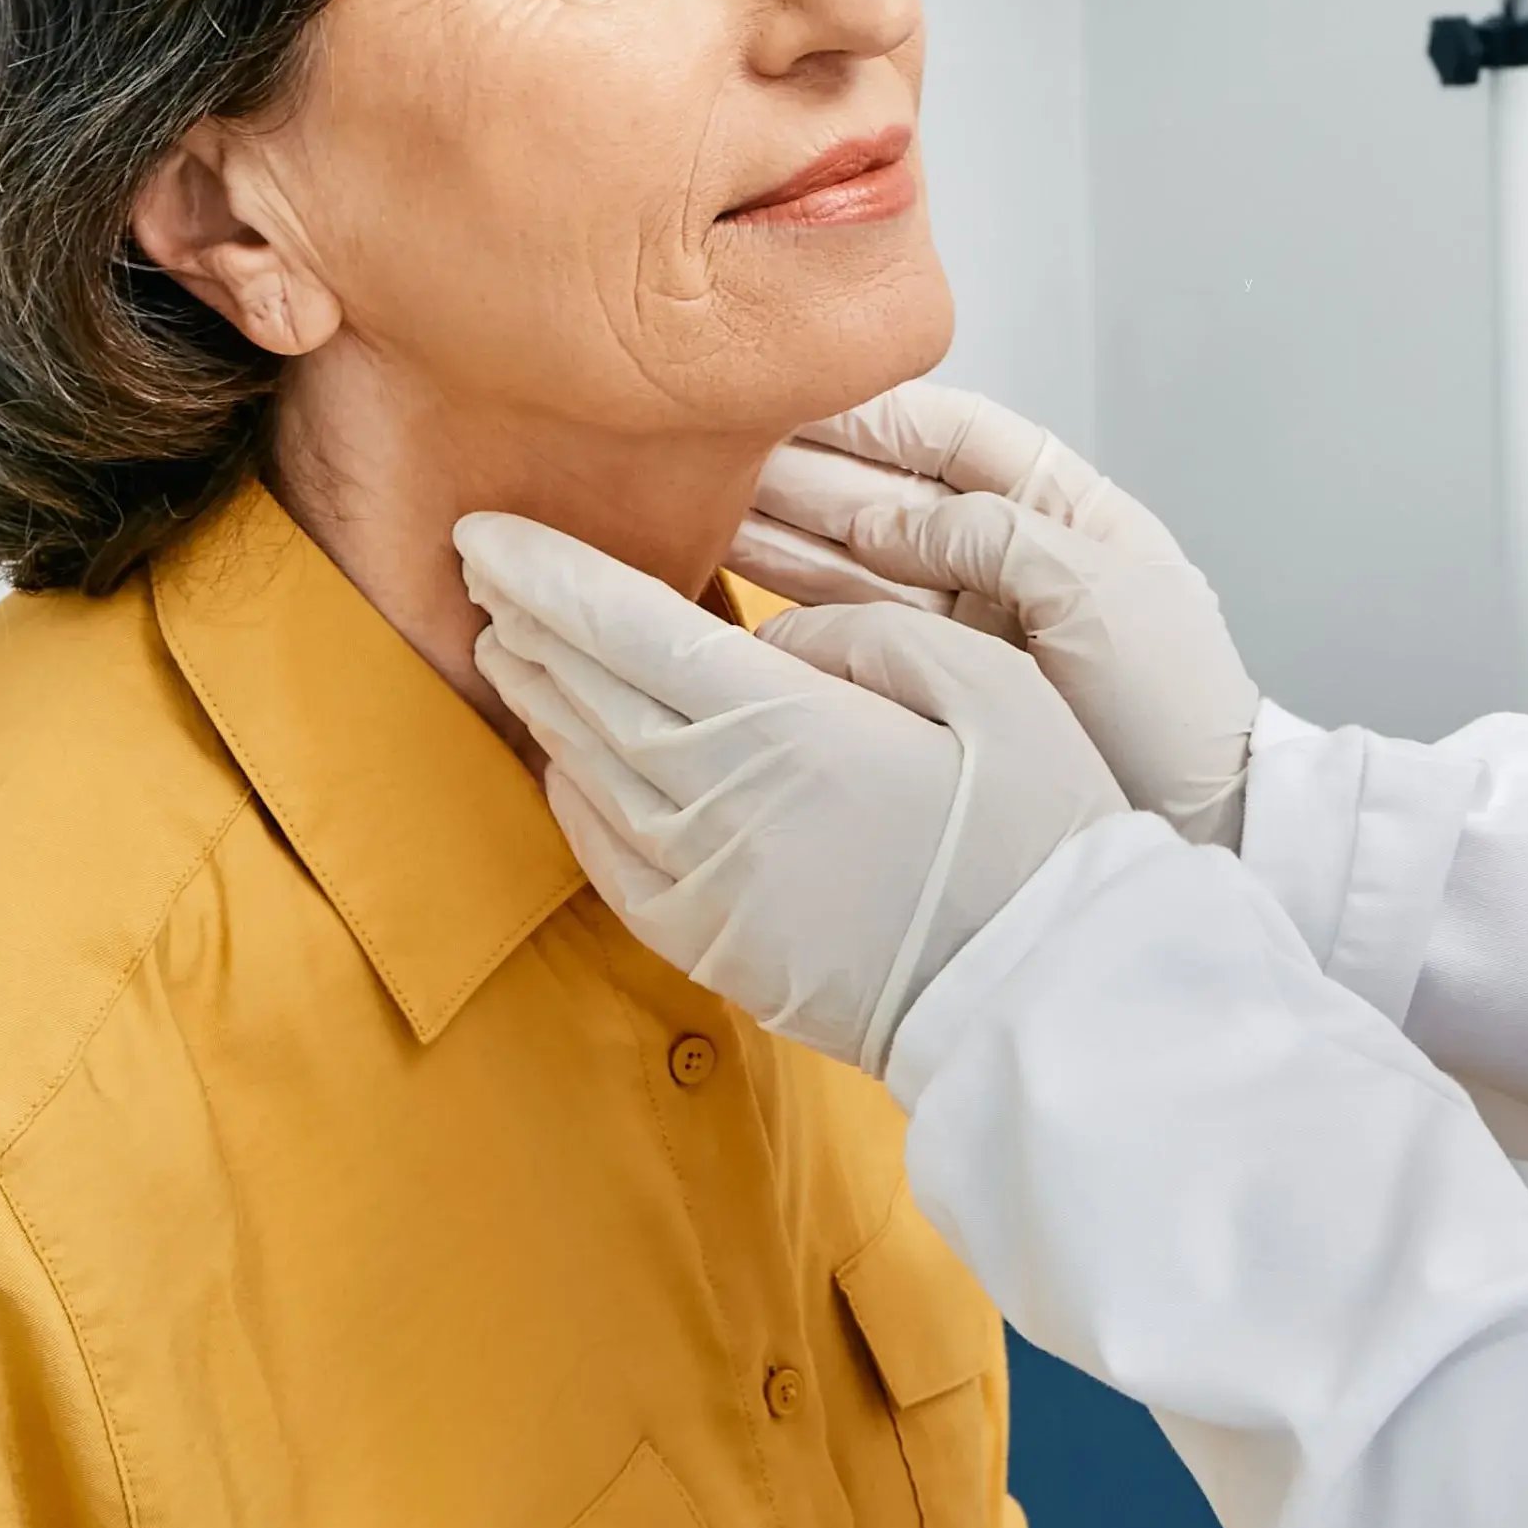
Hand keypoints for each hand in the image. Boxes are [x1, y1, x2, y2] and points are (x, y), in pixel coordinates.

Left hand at [458, 512, 1127, 1076]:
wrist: (1044, 997)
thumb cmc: (1037, 836)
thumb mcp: (992, 686)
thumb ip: (868, 635)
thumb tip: (776, 633)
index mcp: (785, 728)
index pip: (628, 628)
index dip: (547, 574)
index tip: (485, 530)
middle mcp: (720, 806)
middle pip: (588, 693)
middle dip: (528, 622)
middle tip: (484, 567)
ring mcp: (704, 886)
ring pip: (587, 770)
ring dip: (540, 699)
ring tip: (509, 643)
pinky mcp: (711, 945)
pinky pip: (606, 860)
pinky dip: (569, 796)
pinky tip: (561, 760)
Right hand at [725, 383, 1261, 848]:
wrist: (1202, 829)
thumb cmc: (1176, 707)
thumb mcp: (1101, 596)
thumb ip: (994, 538)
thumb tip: (882, 525)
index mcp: (1067, 512)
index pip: (955, 438)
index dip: (874, 414)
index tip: (793, 393)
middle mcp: (1009, 559)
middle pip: (891, 495)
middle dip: (805, 468)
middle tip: (715, 448)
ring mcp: (970, 625)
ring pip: (859, 559)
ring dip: (782, 529)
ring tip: (700, 503)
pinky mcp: (940, 684)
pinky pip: (858, 627)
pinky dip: (798, 601)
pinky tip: (735, 575)